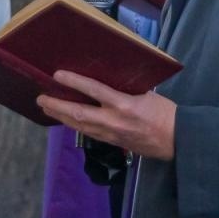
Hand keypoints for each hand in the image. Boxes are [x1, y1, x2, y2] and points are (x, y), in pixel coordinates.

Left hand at [37, 70, 175, 159]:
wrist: (177, 140)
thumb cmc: (165, 113)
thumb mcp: (146, 94)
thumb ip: (126, 89)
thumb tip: (108, 80)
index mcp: (124, 105)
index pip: (94, 90)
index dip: (74, 81)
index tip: (57, 74)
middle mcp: (113, 121)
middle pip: (78, 114)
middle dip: (57, 106)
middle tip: (41, 98)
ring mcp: (111, 135)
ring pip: (79, 126)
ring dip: (61, 117)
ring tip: (48, 108)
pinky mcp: (112, 143)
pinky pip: (88, 133)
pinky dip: (75, 125)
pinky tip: (67, 120)